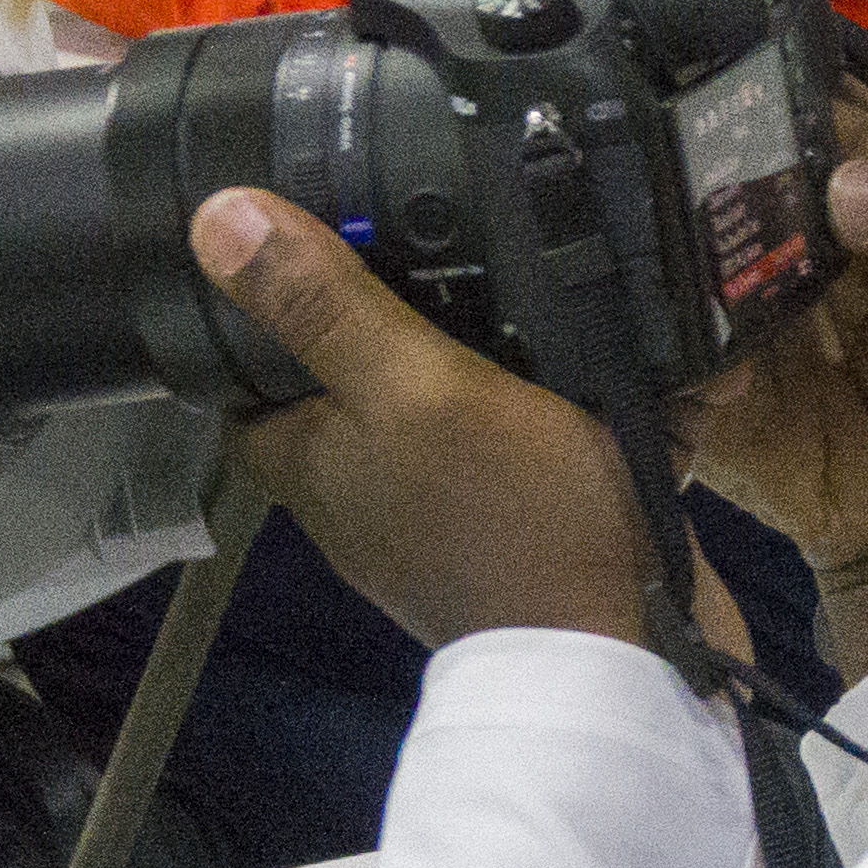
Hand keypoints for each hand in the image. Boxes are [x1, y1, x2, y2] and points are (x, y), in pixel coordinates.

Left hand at [195, 188, 660, 652]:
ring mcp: (455, 509)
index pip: (246, 368)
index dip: (266, 302)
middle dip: (428, 310)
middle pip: (368, 373)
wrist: (623, 650)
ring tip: (587, 298)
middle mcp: (368, 484)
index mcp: (311, 455)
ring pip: (478, 400)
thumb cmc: (509, 524)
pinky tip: (652, 374)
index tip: (316, 241)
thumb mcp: (418, 388)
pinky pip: (556, 443)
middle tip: (473, 244)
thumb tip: (215, 217)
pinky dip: (601, 408)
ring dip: (537, 354)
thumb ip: (325, 306)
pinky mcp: (534, 523)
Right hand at [524, 0, 867, 675]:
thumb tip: (854, 191)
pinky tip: (540, 281)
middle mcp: (743, 188)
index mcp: (826, 137)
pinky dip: (580, 313)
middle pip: (648, 96)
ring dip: (557, 172)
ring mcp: (692, 271)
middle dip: (572, 38)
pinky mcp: (661, 361)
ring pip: (605, 196)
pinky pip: (602, 325)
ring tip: (496, 133)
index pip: (745, 29)